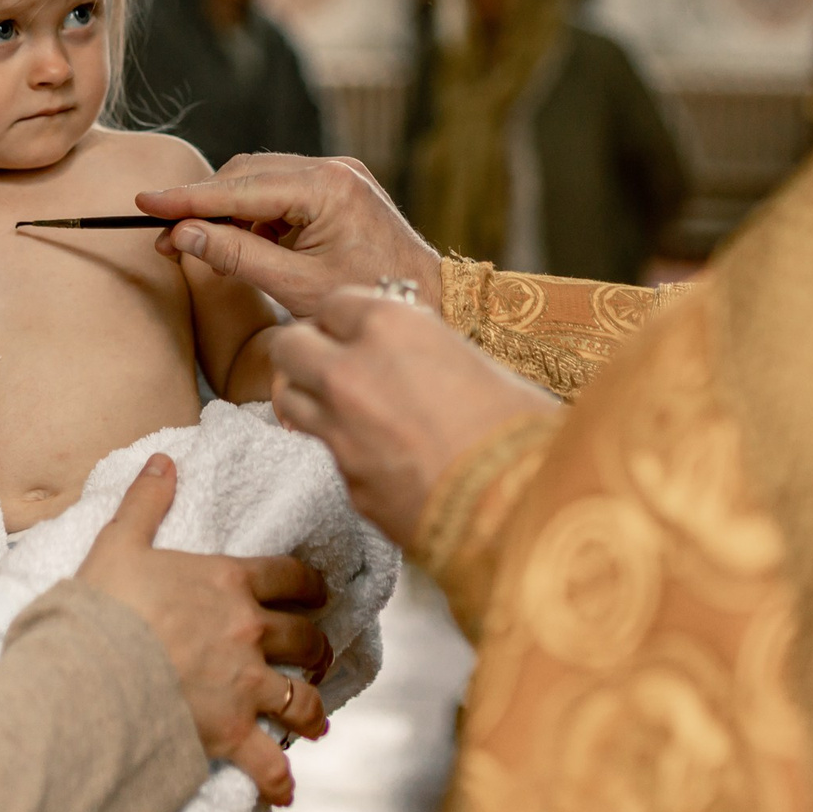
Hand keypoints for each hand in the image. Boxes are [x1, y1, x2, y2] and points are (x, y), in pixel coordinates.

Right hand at [76, 455, 333, 801]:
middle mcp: (248, 632)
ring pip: (300, 698)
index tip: (318, 592)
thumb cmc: (101, 607)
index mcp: (227, 582)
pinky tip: (286, 788)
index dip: (309, 584)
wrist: (90, 672)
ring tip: (316, 721)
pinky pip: (268, 762)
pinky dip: (280, 778)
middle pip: (304, 638)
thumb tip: (163, 461)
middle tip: (318, 654)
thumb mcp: (118, 543)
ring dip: (312, 709)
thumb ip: (145, 502)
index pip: (289, 577)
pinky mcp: (230, 732)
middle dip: (316, 646)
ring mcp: (244, 684)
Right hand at [136, 154, 441, 320]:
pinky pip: (281, 191)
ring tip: (210, 254)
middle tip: (170, 241)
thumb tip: (183, 236)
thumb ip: (236, 257)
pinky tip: (247, 248)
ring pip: (259, 180)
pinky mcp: (339, 186)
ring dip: (230, 213)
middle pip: (246, 174)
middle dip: (206, 207)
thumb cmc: (368, 299)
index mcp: (328, 188)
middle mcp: (334, 169)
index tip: (145, 204)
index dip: (188, 199)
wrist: (430, 300)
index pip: (240, 189)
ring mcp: (338, 174)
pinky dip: (256, 217)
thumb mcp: (296, 286)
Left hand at [271, 289, 557, 544]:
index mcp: (391, 327)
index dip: (347, 318)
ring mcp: (340, 430)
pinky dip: (341, 447)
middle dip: (307, 349)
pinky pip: (326, 451)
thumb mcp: (477, 364)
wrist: (523, 508)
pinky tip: (375, 452)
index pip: (334, 303)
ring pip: (289, 396)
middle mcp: (352, 372)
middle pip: (290, 343)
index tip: (358, 329)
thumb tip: (415, 356)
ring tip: (340, 402)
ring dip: (307, 394)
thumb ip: (427, 350)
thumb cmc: (519, 429)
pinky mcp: (346, 481)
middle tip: (334, 360)